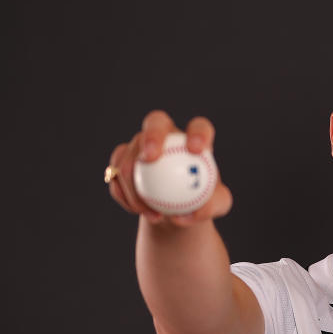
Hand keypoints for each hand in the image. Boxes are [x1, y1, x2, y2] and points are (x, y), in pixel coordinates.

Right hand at [107, 110, 232, 225]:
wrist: (176, 210)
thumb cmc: (201, 203)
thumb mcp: (217, 206)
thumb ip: (213, 206)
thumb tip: (189, 212)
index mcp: (194, 139)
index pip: (199, 127)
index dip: (198, 133)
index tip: (196, 150)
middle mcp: (166, 134)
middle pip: (155, 122)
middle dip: (152, 135)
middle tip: (150, 158)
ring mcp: (140, 144)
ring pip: (129, 154)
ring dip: (133, 184)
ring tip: (148, 210)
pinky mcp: (121, 159)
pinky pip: (115, 174)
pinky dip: (124, 194)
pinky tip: (136, 210)